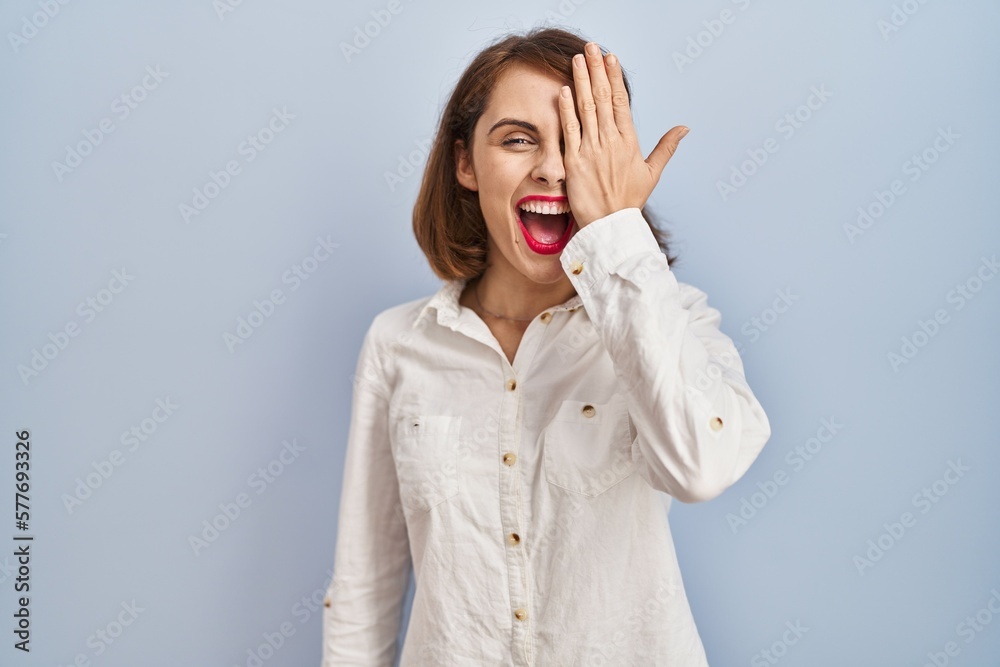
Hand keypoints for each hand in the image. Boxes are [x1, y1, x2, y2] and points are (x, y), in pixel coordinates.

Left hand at [559, 42, 687, 227]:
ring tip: (577, 59)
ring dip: (581, 81)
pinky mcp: (575, 162)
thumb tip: (684, 128)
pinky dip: (567, 110)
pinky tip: (564, 90)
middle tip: (591, 48)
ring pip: (586, 109)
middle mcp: (611, 142)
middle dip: (596, 70)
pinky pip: (570, 130)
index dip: (614, 78)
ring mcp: (592, 150)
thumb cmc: (630, 201)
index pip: (621, 102)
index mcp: (629, 142)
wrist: (611, 225)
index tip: (610, 58)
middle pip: (603, 99)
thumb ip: (666, 147)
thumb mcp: (652, 173)